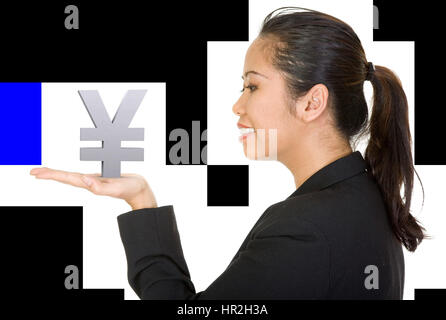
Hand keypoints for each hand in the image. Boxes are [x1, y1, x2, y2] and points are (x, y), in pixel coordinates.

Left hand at [29, 167, 157, 209]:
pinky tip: (71, 174)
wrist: (141, 192)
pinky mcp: (100, 178)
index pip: (67, 178)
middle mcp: (90, 182)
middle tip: (33, 171)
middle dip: (50, 174)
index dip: (52, 175)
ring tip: (46, 172)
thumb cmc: (131, 190)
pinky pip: (81, 175)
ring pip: (72, 176)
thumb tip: (84, 181)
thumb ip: (101, 187)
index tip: (36, 173)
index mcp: (91, 184)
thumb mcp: (117, 187)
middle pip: (65, 177)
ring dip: (58, 174)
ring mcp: (95, 181)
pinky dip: (72, 173)